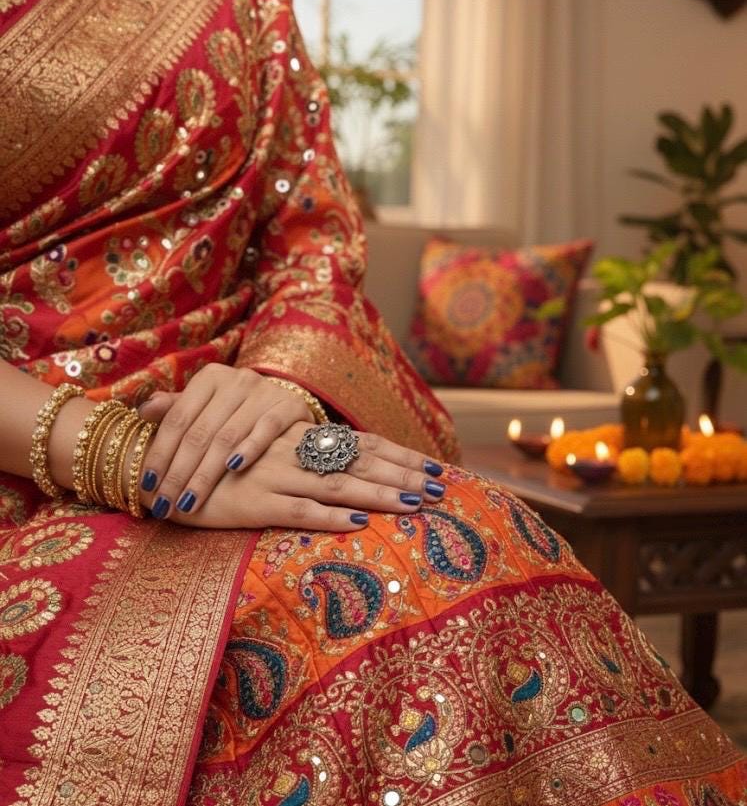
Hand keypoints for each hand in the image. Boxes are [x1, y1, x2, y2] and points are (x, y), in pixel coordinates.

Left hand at [137, 364, 314, 516]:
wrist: (289, 407)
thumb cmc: (238, 412)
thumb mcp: (206, 406)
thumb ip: (176, 408)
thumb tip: (143, 411)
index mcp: (210, 377)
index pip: (177, 418)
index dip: (160, 452)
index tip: (147, 484)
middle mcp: (237, 380)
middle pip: (200, 432)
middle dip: (179, 473)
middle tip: (165, 503)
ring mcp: (264, 391)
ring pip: (227, 436)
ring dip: (206, 473)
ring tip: (189, 501)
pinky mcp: (289, 405)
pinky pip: (267, 429)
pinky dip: (250, 448)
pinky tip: (234, 470)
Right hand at [141, 421, 447, 529]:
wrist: (161, 465)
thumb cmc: (215, 463)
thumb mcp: (260, 455)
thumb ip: (295, 456)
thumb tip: (335, 463)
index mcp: (298, 440)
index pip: (358, 444)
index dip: (396, 456)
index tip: (431, 467)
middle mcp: (294, 454)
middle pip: (359, 464)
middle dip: (401, 475)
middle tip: (439, 487)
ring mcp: (275, 477)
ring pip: (338, 487)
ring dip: (379, 496)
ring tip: (414, 504)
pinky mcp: (253, 503)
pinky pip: (299, 511)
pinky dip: (330, 518)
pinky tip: (359, 525)